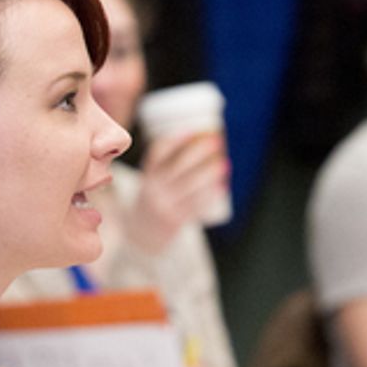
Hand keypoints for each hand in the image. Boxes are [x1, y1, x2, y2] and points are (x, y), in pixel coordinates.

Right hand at [127, 133, 227, 253]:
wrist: (142, 235)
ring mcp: (164, 205)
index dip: (175, 140)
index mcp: (147, 177)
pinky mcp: (175, 220)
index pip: (157, 154)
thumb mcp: (152, 183)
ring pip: (191, 185)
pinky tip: (222, 187)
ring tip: (224, 164)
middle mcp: (154, 190)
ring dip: (210, 173)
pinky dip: (210, 195)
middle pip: (179, 166)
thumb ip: (167, 168)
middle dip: (199, 152)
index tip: (192, 131)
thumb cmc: (155, 200)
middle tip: (215, 141)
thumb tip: (201, 146)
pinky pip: (196, 205)